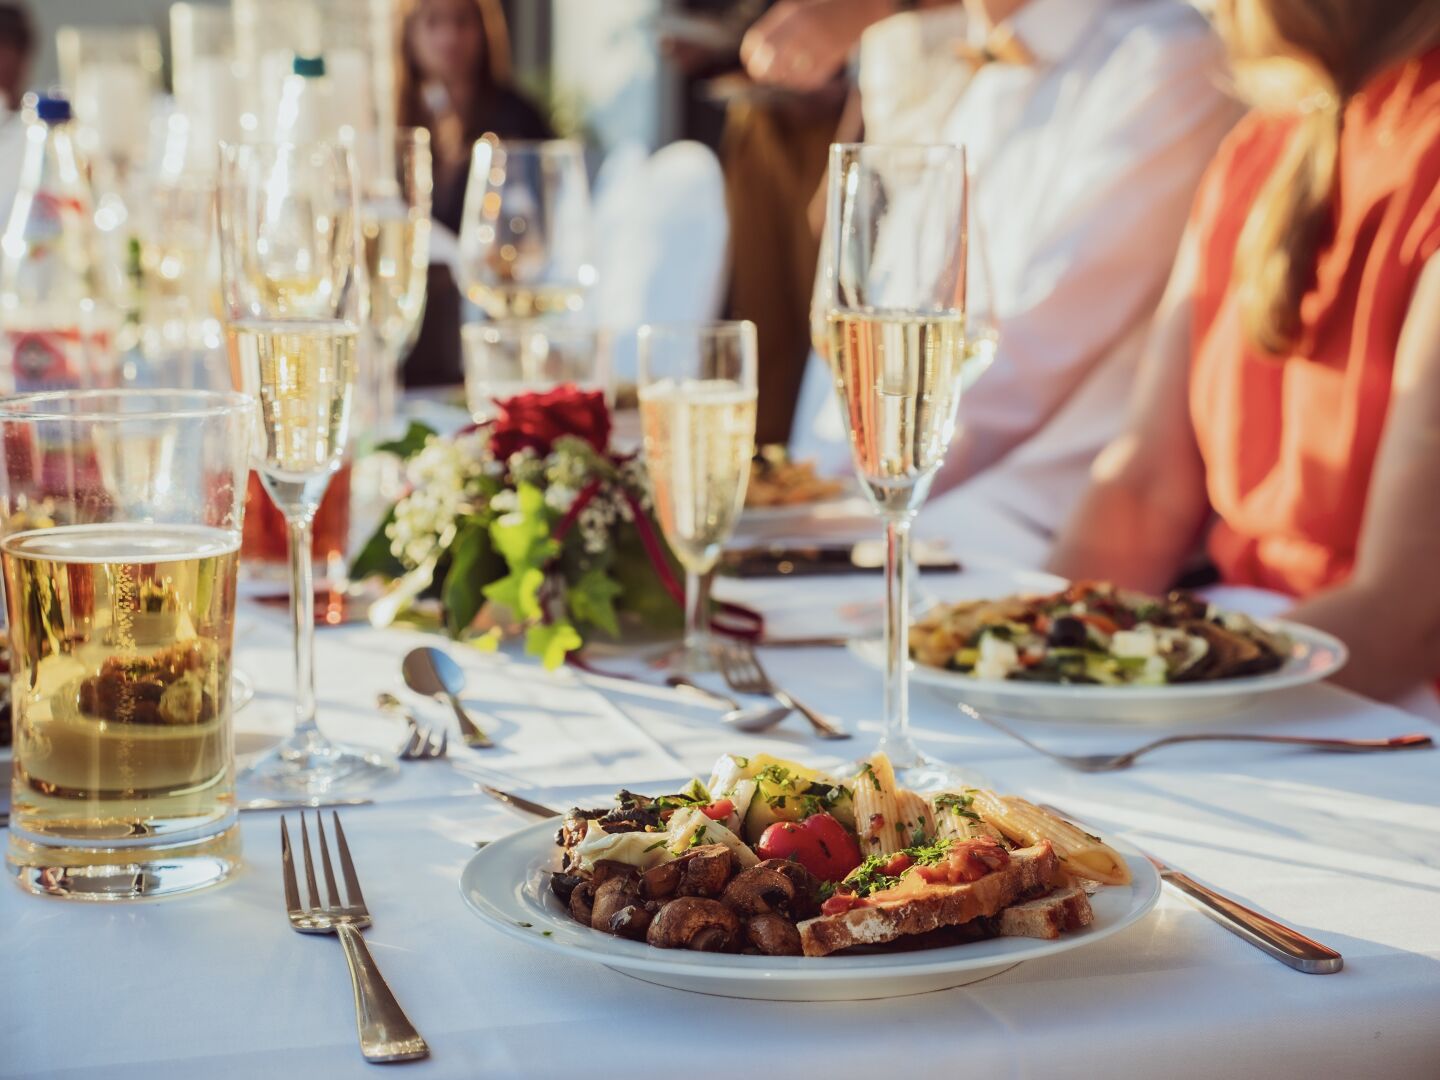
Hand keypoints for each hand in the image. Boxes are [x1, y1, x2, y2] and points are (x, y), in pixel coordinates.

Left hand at [740, 0, 892, 91]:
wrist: (862, 8)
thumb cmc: (825, 8)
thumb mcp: (797, 9)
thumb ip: (776, 27)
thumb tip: (754, 52)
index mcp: (790, 14)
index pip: (757, 42)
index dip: (751, 56)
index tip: (754, 61)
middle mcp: (802, 30)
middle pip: (767, 62)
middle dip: (763, 71)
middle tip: (766, 73)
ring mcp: (817, 46)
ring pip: (786, 76)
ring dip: (783, 77)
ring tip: (787, 72)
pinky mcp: (830, 62)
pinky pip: (806, 81)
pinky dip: (802, 81)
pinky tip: (804, 73)